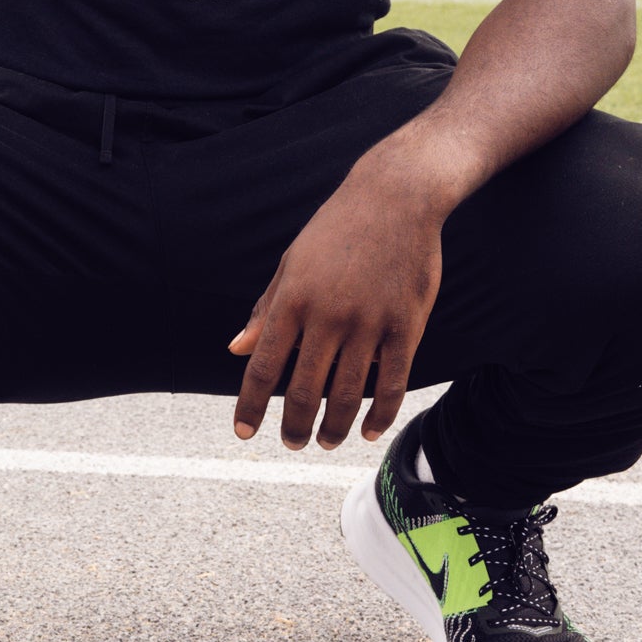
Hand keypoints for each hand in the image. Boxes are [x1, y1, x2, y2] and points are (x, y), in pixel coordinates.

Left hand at [227, 161, 444, 450]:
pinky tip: (368, 431)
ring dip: (333, 428)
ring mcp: (369, 323)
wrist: (395, 197)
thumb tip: (236, 349)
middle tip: (292, 444)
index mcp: (293, 299)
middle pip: (304, 391)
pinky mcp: (406, 327)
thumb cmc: (336, 230)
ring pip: (347, 396)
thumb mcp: (292, 262)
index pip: (263, 366)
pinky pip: (391, 384)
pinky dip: (378, 416)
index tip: (243, 433)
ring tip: (324, 442)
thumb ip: (266, 309)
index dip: (250, 405)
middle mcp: (328, 316)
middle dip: (294, 427)